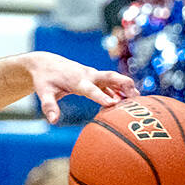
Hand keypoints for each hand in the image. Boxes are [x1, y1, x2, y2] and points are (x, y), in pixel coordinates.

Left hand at [21, 53, 136, 123]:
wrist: (46, 63)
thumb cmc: (45, 79)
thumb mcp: (44, 92)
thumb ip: (49, 106)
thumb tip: (53, 121)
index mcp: (76, 80)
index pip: (91, 89)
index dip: (102, 96)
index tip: (113, 104)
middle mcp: (88, 75)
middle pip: (110, 77)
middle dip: (124, 85)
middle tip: (137, 97)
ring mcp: (93, 75)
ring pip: (114, 79)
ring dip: (127, 88)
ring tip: (140, 102)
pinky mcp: (95, 78)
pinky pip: (111, 84)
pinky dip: (120, 91)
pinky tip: (128, 102)